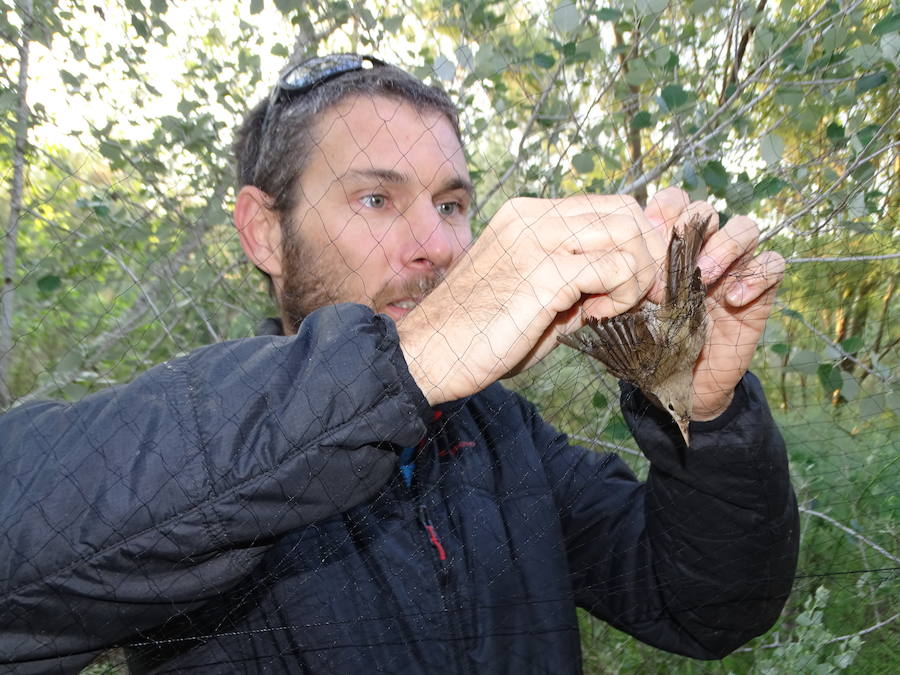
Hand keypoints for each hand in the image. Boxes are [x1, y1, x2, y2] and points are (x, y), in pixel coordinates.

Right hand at [398, 195, 664, 404]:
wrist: (426, 354)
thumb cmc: (477, 333)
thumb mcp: (533, 293)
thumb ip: (577, 276)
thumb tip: (629, 272)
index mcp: (528, 215)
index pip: (608, 205)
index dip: (636, 243)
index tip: (635, 286)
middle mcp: (532, 216)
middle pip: (626, 211)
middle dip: (648, 256)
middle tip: (637, 299)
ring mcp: (536, 239)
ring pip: (628, 232)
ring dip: (637, 277)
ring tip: (608, 309)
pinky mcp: (542, 272)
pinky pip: (615, 268)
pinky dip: (621, 294)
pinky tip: (593, 317)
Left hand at [643, 188, 784, 419]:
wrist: (681, 382)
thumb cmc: (653, 341)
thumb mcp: (634, 309)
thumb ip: (629, 281)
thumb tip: (612, 259)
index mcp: (671, 245)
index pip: (674, 202)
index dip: (664, 210)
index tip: (647, 237)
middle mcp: (705, 248)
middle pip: (708, 210)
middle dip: (693, 227)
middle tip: (676, 262)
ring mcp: (735, 267)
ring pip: (746, 228)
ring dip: (726, 245)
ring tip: (706, 277)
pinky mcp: (761, 290)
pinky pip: (773, 264)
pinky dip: (757, 275)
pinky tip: (733, 300)